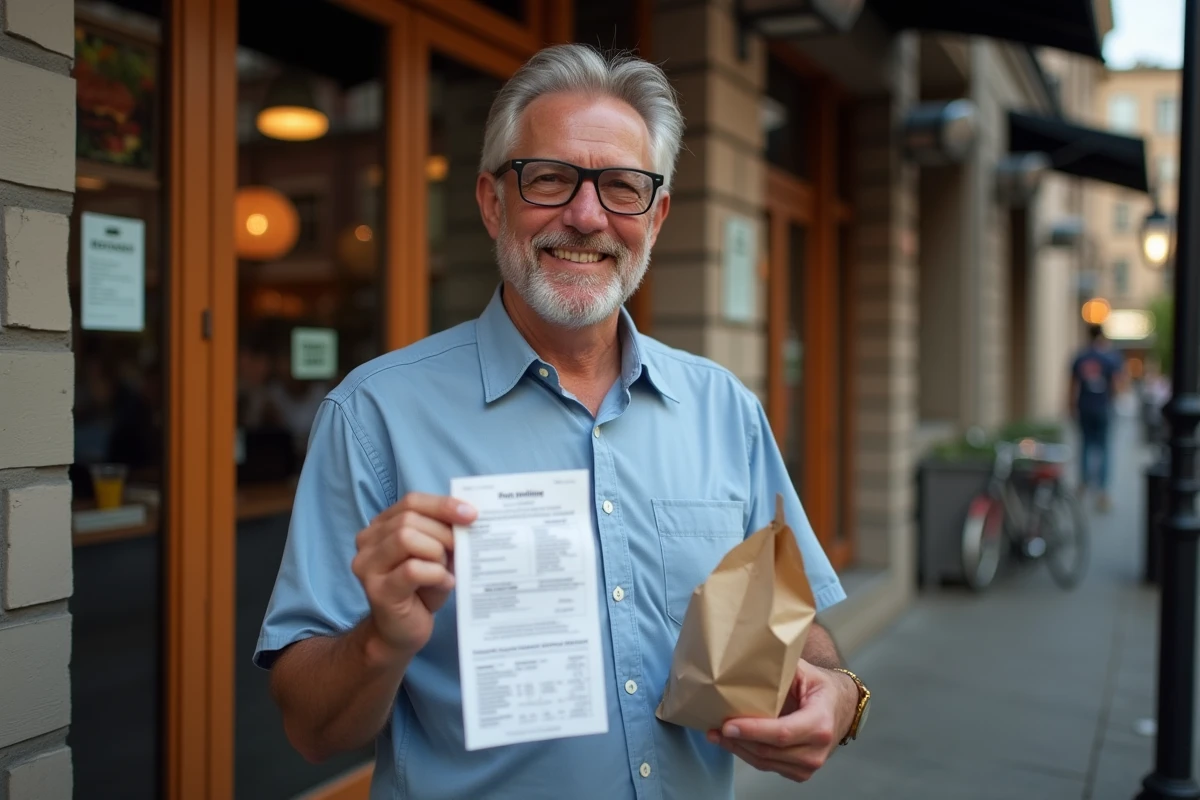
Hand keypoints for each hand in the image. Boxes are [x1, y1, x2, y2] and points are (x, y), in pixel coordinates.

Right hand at [351, 492, 476, 658]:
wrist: (402, 632)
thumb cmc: (422, 589)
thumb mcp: (435, 553)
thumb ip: (443, 531)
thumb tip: (469, 514)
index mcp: (381, 526)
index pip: (411, 501)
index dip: (443, 505)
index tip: (471, 514)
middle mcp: (367, 542)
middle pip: (409, 519)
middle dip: (443, 534)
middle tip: (459, 552)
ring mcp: (367, 566)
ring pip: (407, 539)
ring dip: (436, 553)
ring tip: (445, 571)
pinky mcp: (377, 590)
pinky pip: (412, 569)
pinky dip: (435, 574)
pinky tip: (443, 584)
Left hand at [707, 659, 858, 782]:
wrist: (841, 708)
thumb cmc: (820, 688)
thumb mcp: (805, 671)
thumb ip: (779, 666)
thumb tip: (746, 655)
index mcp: (820, 723)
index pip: (782, 732)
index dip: (753, 731)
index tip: (727, 724)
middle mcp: (817, 749)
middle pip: (769, 750)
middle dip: (737, 740)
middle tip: (714, 728)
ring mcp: (809, 765)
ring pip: (765, 762)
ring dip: (738, 749)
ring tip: (716, 734)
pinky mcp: (799, 772)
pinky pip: (768, 766)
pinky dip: (748, 754)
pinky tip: (733, 742)